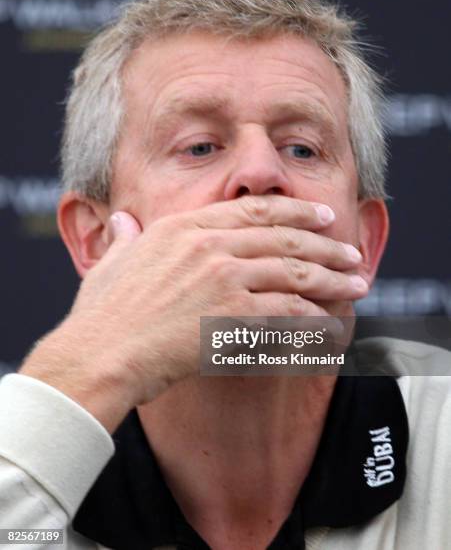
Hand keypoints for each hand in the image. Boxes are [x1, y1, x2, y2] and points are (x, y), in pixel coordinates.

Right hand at [20, 196, 365, 430]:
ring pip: (294, 273)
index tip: (321, 217)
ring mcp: (224, 278)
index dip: (296, 212)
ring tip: (357, 285)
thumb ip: (125, 237)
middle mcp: (210, 245)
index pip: (256, 210)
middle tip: (351, 253)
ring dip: (332, 280)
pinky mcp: (233, 316)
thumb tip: (123, 220)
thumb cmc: (103, 313)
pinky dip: (313, 317)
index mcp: (184, 226)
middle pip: (285, 238)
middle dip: (327, 244)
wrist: (101, 353)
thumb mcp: (112, 262)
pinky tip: (330, 323)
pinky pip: (287, 312)